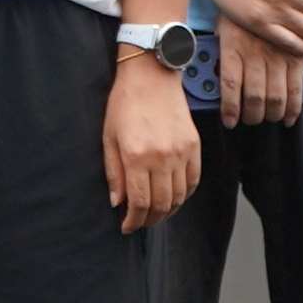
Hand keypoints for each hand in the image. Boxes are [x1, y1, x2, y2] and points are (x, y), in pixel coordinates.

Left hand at [105, 55, 201, 229]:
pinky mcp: (194, 147)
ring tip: (155, 214)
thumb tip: (117, 202)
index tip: (127, 226)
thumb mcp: (109, 137)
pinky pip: (193, 181)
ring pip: (179, 196)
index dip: (134, 221)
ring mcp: (181, 152)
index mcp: (136, 156)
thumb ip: (113, 172)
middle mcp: (162, 157)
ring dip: (167, 211)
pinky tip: (173, 198)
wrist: (151, 75)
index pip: (140, 202)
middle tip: (140, 223)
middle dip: (150, 220)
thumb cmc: (124, 104)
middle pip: (161, 204)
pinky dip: (183, 195)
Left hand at [217, 22, 302, 126]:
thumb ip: (218, 52)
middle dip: (252, 116)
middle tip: (249, 120)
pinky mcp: (296, 56)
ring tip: (265, 118)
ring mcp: (278, 55)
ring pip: (275, 97)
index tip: (229, 121)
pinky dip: (293, 109)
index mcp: (233, 45)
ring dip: (270, 115)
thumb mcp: (221, 26)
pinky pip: (296, 89)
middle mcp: (256, 53)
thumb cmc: (240, 12)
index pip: (230, 85)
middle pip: (255, 97)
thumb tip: (211, 81)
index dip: (230, 109)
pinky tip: (287, 118)